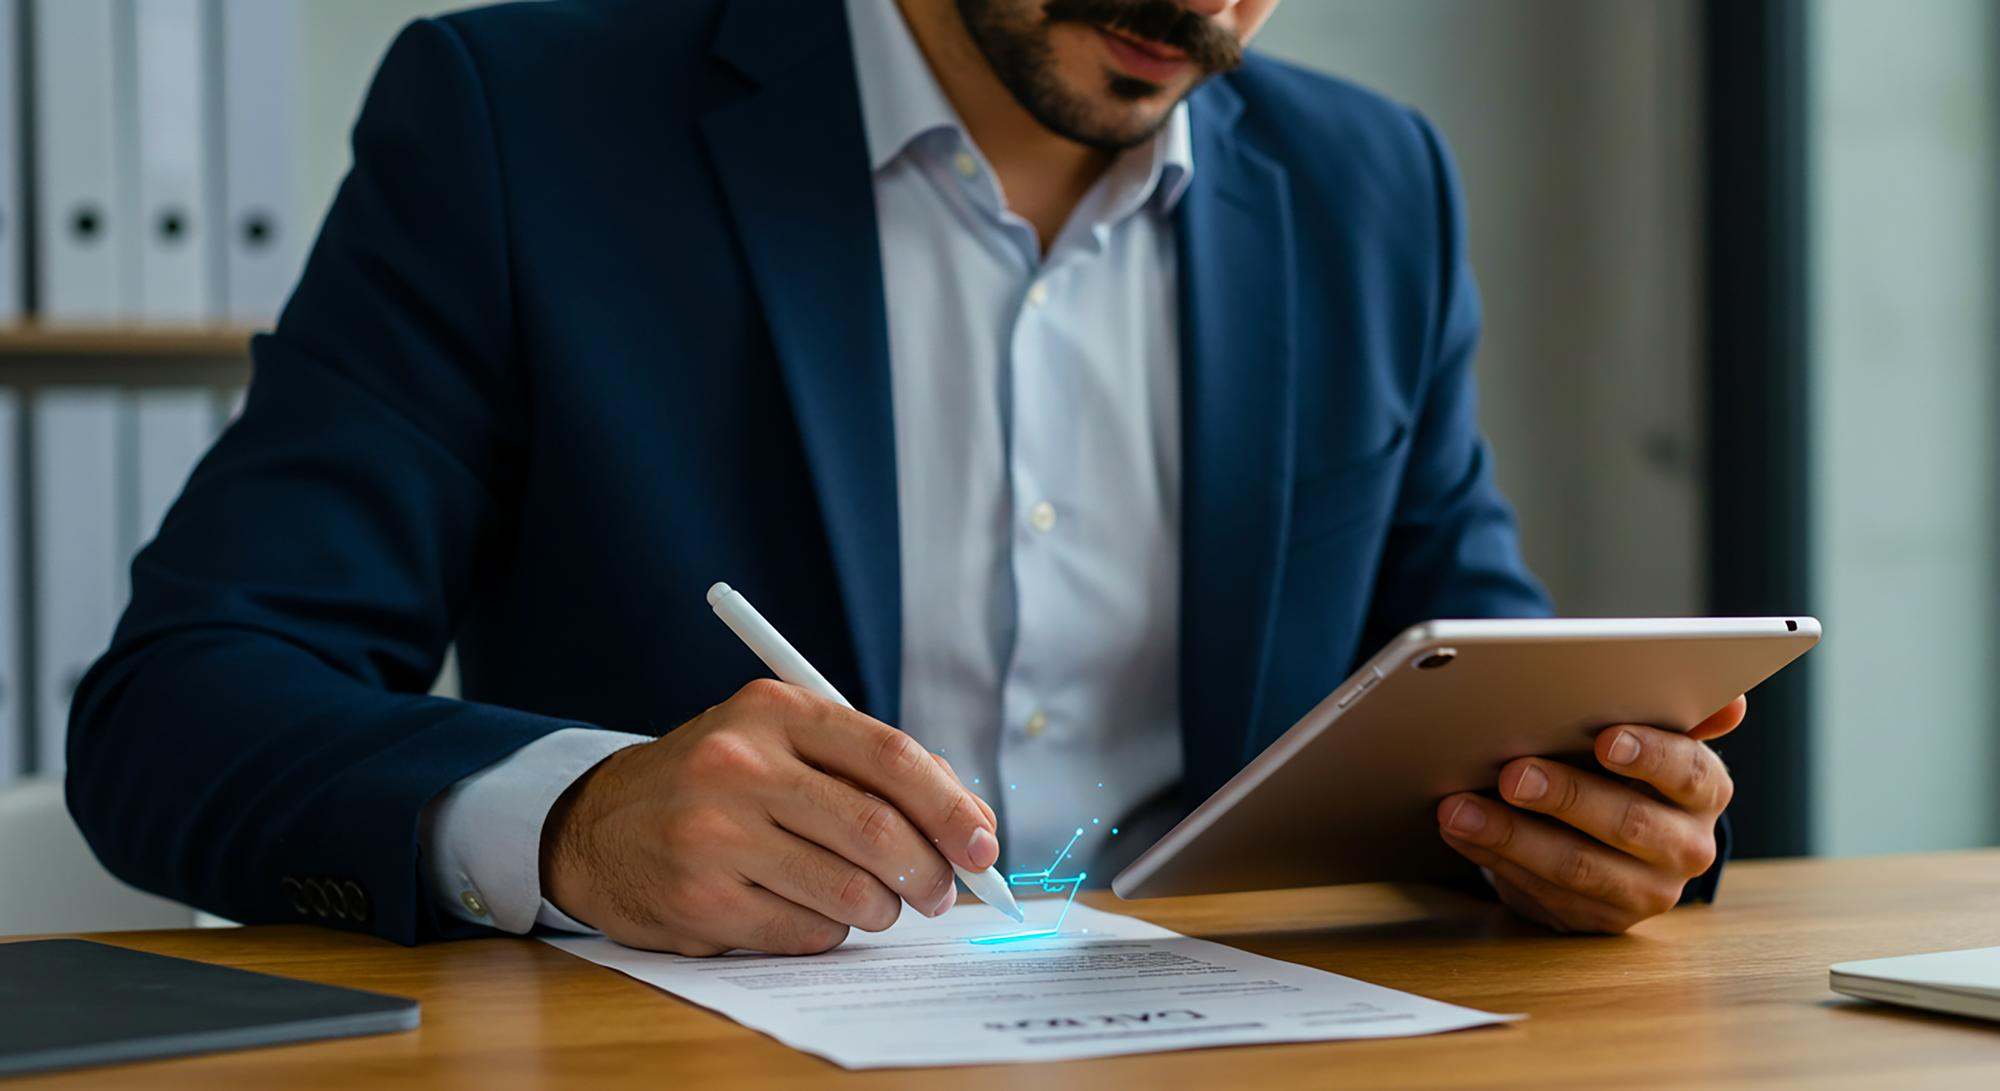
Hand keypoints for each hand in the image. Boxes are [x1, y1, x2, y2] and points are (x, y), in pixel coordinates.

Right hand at [539, 679, 999, 954]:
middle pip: (877, 831)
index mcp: (773, 712)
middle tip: (939, 892)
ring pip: (850, 892)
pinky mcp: (701, 900)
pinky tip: (807, 910)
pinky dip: (829, 932)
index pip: (889, 757)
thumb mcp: (781, 742)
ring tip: (871, 901)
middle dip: (929, 873)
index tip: (983, 843)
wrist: (598, 824)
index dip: (950, 806)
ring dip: (881, 909)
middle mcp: (739, 766)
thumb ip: (871, 769)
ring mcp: (715, 836)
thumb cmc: (717, 783)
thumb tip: (971, 824)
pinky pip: (808, 932)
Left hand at [1436, 696, 1745, 932]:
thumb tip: (1729, 701)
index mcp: (1704, 789)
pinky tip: (1460, 833)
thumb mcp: (1650, 736)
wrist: (1611, 837)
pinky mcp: (1598, 920)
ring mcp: (1644, 891)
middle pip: (1628, 823)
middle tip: (1511, 773)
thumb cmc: (1623, 768)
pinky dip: (1494, 860)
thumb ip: (1679, 714)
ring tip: (1458, 808)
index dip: (1650, 756)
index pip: (1688, 772)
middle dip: (1565, 795)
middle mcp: (1686, 846)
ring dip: (1511, 835)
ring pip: (1577, 867)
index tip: (1606, 739)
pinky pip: (1543, 893)